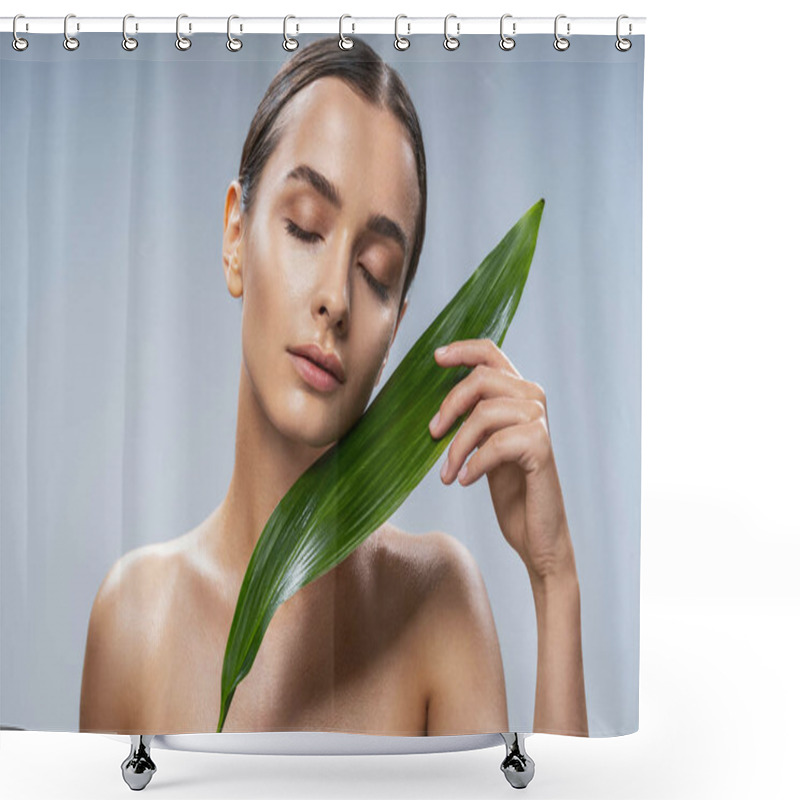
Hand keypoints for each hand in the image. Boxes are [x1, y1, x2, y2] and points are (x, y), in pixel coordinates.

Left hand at [429, 338, 574, 580]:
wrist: (537, 533)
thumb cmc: (510, 490)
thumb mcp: (484, 444)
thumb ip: (473, 416)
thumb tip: (436, 400)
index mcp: (518, 394)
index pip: (491, 353)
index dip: (462, 349)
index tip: (435, 357)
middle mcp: (532, 400)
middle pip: (481, 380)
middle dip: (449, 406)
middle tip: (432, 434)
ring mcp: (539, 422)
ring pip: (484, 414)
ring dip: (457, 446)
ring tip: (446, 474)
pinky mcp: (541, 447)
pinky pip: (495, 444)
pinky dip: (474, 464)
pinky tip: (464, 481)